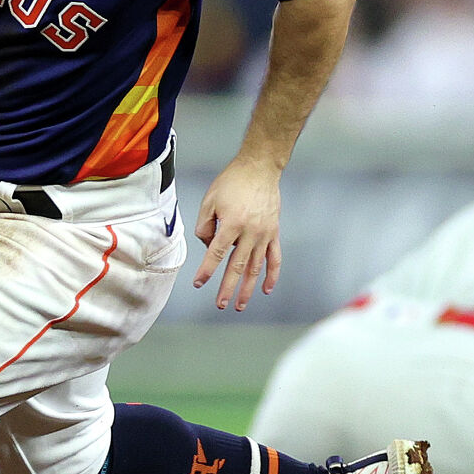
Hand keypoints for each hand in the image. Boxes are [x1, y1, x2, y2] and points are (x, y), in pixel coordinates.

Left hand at [191, 156, 282, 311]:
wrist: (260, 168)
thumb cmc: (232, 182)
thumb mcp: (210, 200)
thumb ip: (204, 225)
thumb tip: (208, 246)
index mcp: (232, 224)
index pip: (216, 254)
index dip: (207, 270)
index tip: (199, 283)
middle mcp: (250, 232)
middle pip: (237, 266)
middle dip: (227, 288)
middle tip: (221, 304)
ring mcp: (265, 234)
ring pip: (256, 267)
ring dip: (248, 288)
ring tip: (240, 304)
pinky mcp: (274, 233)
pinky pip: (275, 258)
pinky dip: (272, 275)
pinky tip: (266, 289)